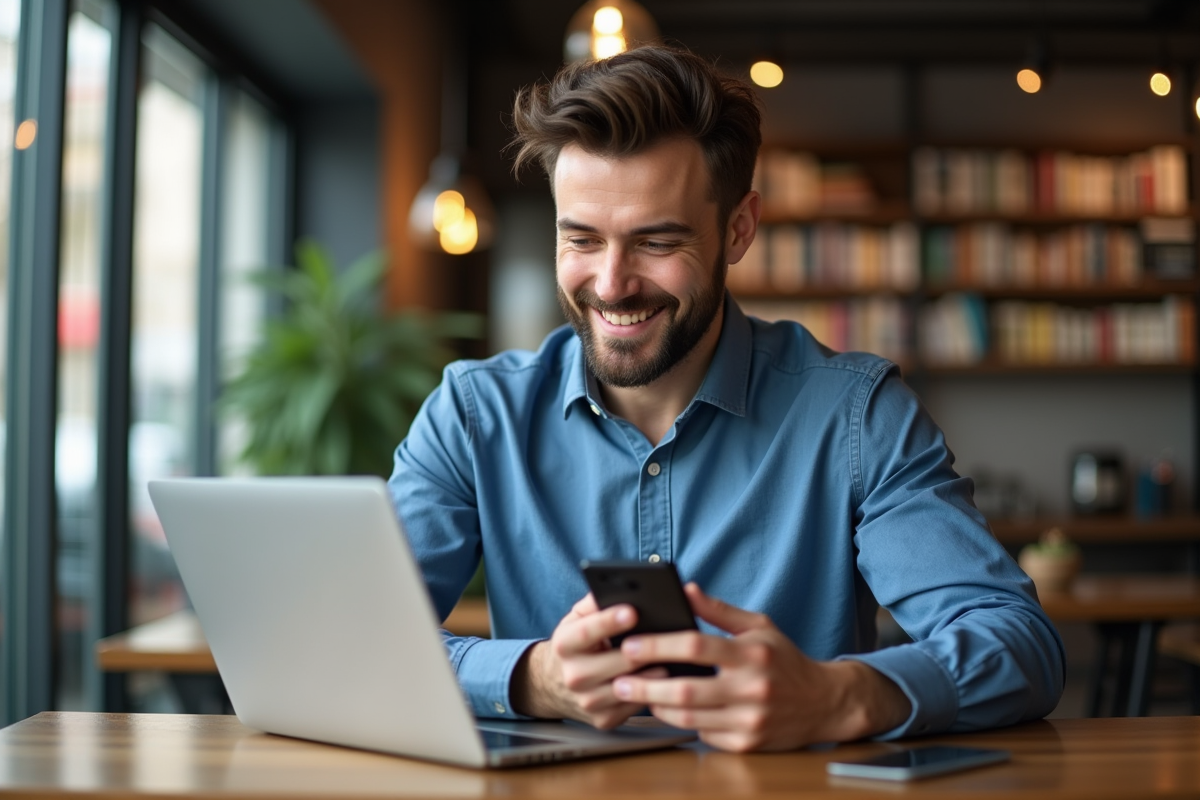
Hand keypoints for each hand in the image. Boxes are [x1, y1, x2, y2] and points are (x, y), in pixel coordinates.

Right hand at [510, 593, 665, 728]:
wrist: (552, 684)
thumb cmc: (575, 644)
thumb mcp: (576, 619)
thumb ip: (594, 601)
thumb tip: (621, 587)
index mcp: (565, 645)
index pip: (587, 632)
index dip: (609, 621)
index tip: (633, 611)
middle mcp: (573, 675)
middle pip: (618, 662)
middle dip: (646, 648)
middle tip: (672, 636)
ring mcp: (588, 701)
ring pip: (630, 686)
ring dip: (655, 672)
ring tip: (674, 657)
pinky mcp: (603, 720)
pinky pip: (635, 706)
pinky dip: (653, 692)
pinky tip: (667, 680)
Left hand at [611, 583, 911, 751]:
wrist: (824, 702)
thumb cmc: (785, 659)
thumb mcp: (759, 625)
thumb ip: (719, 610)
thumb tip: (685, 588)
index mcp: (752, 653)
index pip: (697, 646)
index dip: (659, 646)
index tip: (631, 644)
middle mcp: (752, 689)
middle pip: (687, 690)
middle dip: (646, 685)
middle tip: (619, 679)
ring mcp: (751, 720)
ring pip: (690, 718)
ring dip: (657, 707)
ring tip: (636, 694)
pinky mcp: (748, 744)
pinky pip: (704, 735)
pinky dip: (682, 723)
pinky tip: (666, 710)